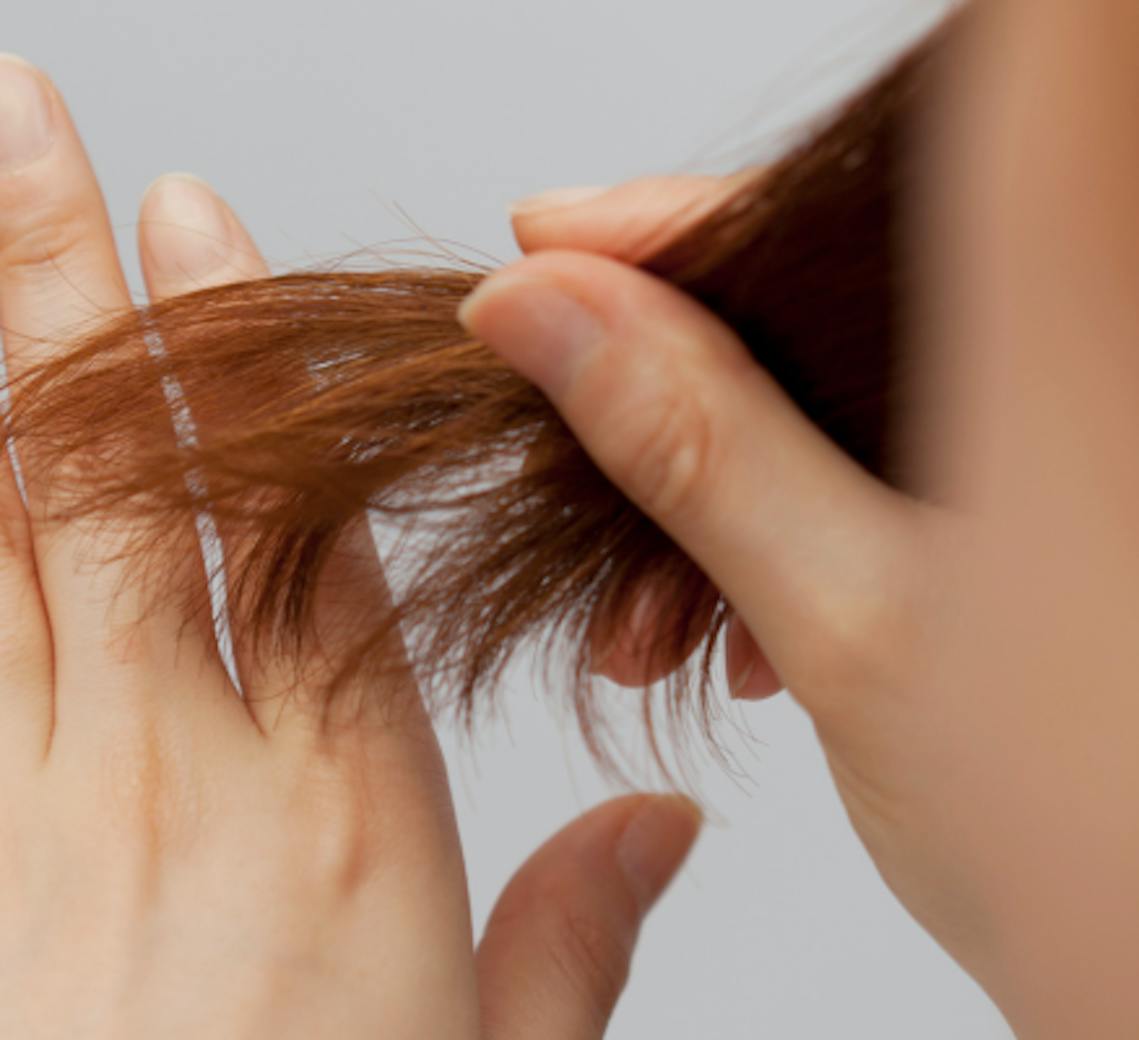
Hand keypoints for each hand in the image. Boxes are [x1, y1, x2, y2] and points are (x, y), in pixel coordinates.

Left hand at [0, 55, 700, 1037]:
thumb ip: (572, 934)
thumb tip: (657, 833)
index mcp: (350, 811)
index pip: (308, 521)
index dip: (258, 359)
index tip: (210, 221)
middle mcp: (194, 771)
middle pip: (136, 471)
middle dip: (78, 274)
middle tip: (39, 120)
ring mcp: (45, 805)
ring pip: (18, 521)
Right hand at [459, 5, 1138, 1035]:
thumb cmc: (1101, 823)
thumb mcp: (855, 617)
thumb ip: (698, 446)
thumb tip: (547, 310)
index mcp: (1053, 335)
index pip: (820, 210)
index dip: (667, 223)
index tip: (542, 250)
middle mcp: (1053, 359)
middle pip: (805, 307)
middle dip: (666, 394)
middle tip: (568, 463)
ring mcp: (1024, 437)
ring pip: (816, 404)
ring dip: (707, 496)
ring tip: (646, 618)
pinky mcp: (994, 507)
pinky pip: (849, 478)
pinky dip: (768, 541)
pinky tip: (729, 630)